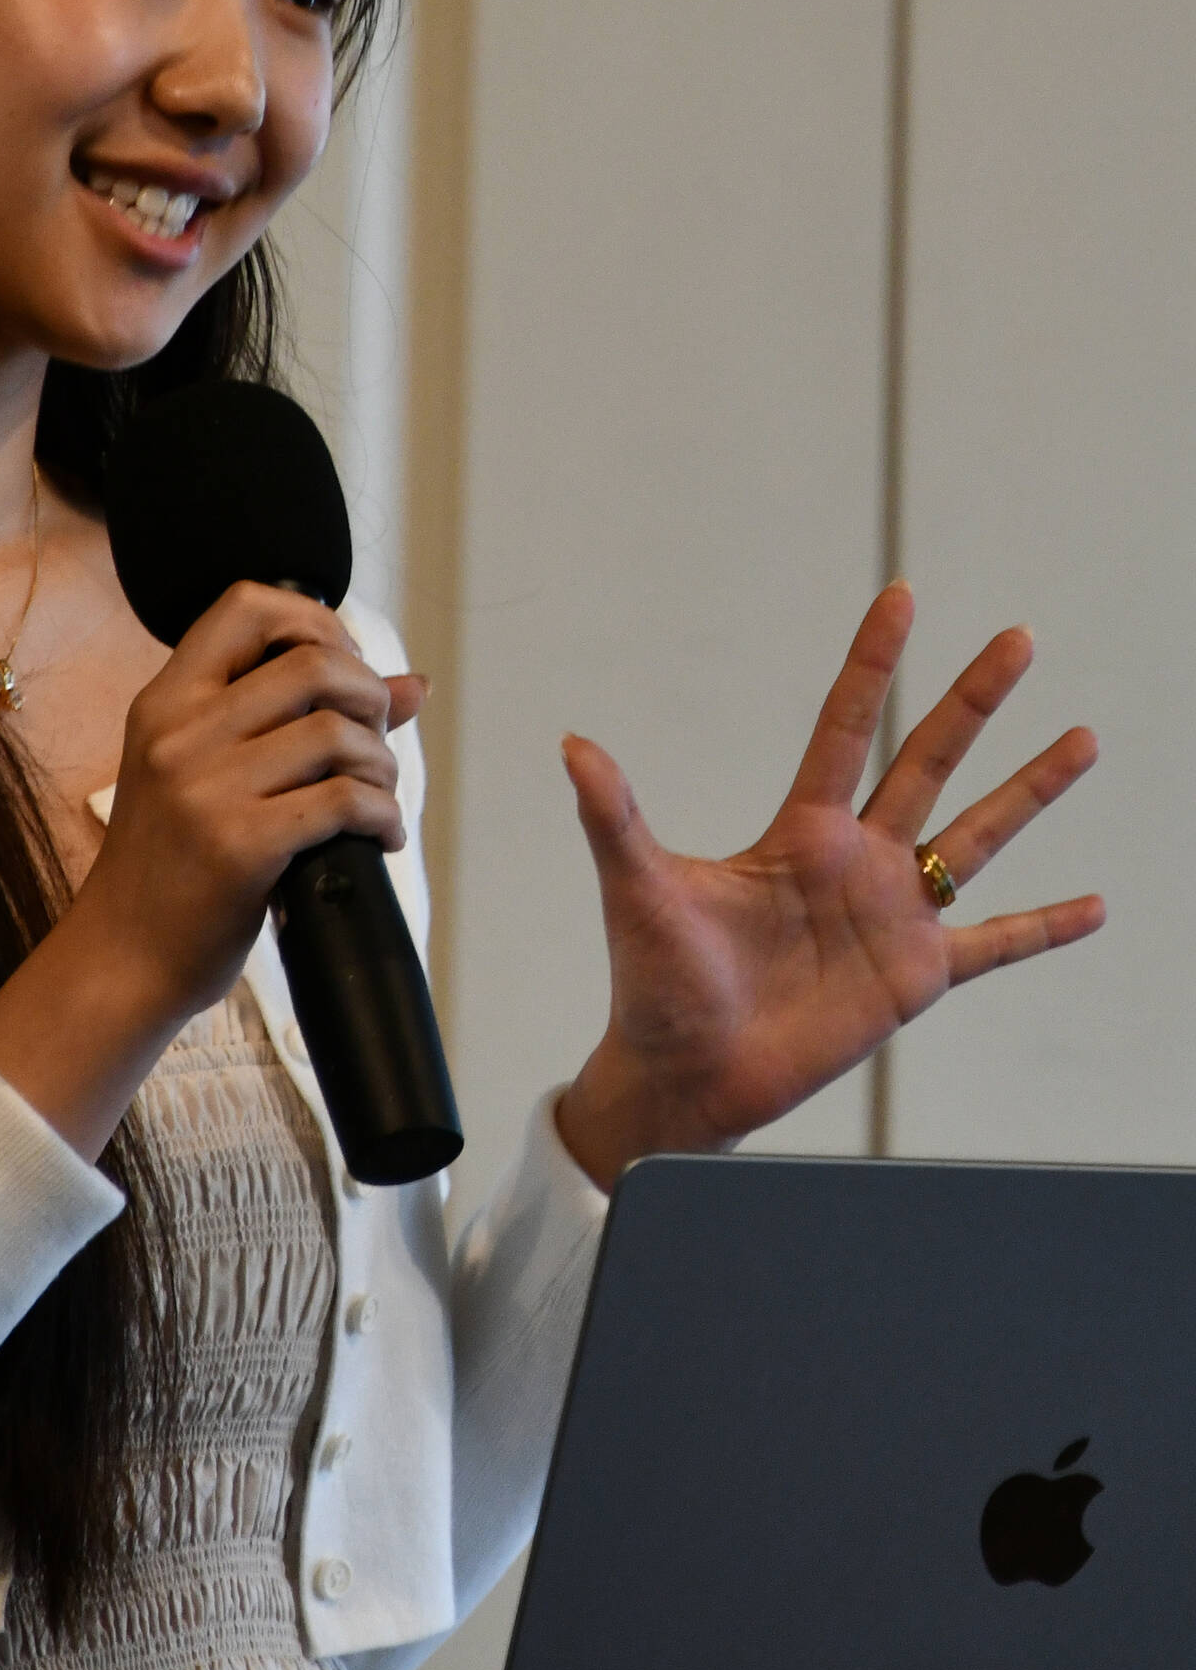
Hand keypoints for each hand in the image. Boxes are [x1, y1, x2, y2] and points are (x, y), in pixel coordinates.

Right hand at [0, 579, 424, 1156]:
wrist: (122, 957)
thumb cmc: (169, 865)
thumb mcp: (204, 773)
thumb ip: (291, 718)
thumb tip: (412, 685)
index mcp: (165, 701)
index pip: (246, 606)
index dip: (315, 620)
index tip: (342, 666)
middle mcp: (180, 734)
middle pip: (310, 663)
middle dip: (368, 695)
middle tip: (375, 739)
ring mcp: (206, 789)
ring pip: (335, 733)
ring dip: (382, 764)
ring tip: (379, 796)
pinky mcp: (240, 846)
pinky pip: (344, 802)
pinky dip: (384, 815)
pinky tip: (382, 837)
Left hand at [554, 582, 1101, 1191]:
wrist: (683, 1074)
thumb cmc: (655, 981)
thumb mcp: (639, 890)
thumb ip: (614, 817)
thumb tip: (571, 745)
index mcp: (798, 831)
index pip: (846, 726)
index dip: (873, 662)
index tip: (902, 596)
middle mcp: (856, 860)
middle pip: (928, 760)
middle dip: (974, 699)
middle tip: (1021, 636)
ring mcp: (892, 916)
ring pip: (978, 836)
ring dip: (1032, 790)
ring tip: (1084, 737)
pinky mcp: (914, 977)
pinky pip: (995, 944)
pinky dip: (1045, 927)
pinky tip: (1097, 904)